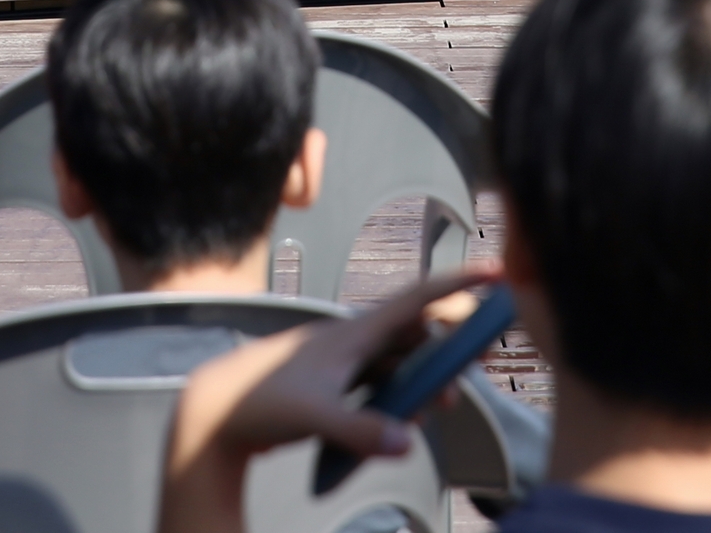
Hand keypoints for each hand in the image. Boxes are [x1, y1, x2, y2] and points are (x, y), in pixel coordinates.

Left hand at [163, 268, 497, 532]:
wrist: (215, 411)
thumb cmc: (259, 402)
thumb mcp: (314, 414)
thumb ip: (362, 429)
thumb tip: (408, 440)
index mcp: (353, 333)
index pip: (417, 300)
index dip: (457, 284)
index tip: (495, 271)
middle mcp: (352, 341)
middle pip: (417, 331)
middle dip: (452, 339)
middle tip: (483, 349)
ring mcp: (343, 363)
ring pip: (401, 360)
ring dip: (428, 375)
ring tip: (445, 401)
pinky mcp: (334, 386)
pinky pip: (383, 382)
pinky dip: (403, 394)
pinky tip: (408, 417)